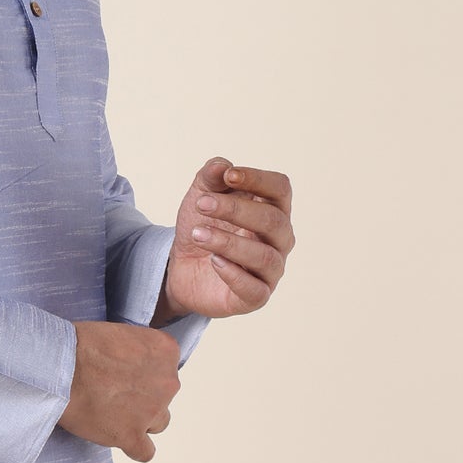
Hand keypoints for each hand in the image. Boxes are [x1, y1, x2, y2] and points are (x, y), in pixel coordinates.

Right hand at [57, 318, 181, 462]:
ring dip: (140, 420)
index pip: (166, 368)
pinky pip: (145, 452)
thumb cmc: (79, 345)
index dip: (143, 373)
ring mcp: (152, 411)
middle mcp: (167, 381)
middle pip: (163, 396)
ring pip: (158, 423)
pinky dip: (134, 447)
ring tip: (112, 414)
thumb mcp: (120, 333)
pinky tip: (121, 439)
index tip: (124, 374)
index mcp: (166, 351)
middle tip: (113, 393)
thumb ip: (136, 351)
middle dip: (143, 397)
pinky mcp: (132, 435)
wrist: (59, 367)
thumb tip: (131, 366)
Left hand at [156, 159, 294, 321]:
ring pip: (264, 256)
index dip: (258, 179)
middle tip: (201, 204)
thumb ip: (211, 177)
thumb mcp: (200, 196)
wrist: (181, 267)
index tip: (228, 176)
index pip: (281, 189)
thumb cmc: (203, 226)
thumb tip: (222, 165)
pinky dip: (233, 273)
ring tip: (198, 234)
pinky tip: (213, 261)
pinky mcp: (256, 297)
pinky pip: (255, 289)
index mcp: (274, 209)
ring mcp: (271, 270)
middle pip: (273, 220)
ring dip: (228, 242)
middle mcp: (280, 240)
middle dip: (235, 209)